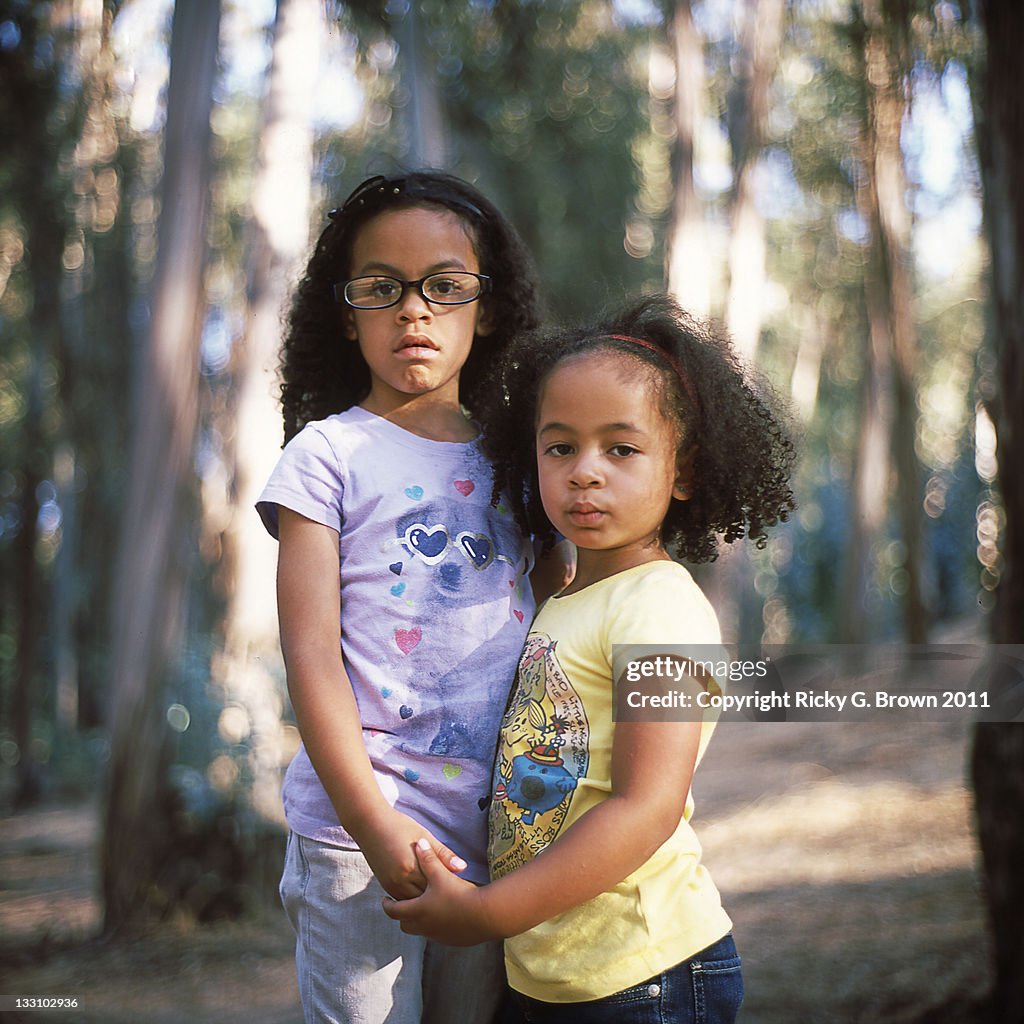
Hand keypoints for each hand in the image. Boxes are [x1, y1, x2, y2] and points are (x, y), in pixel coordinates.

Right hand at [355, 808, 467, 899]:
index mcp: (413, 866)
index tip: (463, 891)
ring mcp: (391, 884)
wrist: (370, 824)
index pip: (436, 886)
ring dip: (426, 902)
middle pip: (425, 898)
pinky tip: (425, 899)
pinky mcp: (385, 885)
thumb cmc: (400, 826)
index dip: (450, 889)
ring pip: (413, 903)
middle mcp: (401, 879)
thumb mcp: (424, 836)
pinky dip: (413, 900)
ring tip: (443, 901)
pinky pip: (402, 899)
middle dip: (439, 898)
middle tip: (456, 900)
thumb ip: (443, 854)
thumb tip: (463, 868)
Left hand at [382, 839, 499, 945]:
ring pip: (420, 930)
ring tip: (423, 907)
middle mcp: (424, 927)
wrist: (484, 916)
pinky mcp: (451, 940)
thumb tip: (419, 843)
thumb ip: (429, 858)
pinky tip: (444, 914)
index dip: (387, 904)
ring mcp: (438, 936)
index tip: (385, 899)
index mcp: (417, 911)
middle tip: (402, 903)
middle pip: (404, 924)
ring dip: (418, 920)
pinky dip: (434, 925)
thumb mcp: (441, 874)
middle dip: (402, 914)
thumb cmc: (459, 894)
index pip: (393, 911)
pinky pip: (436, 934)